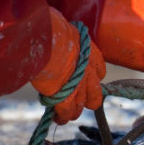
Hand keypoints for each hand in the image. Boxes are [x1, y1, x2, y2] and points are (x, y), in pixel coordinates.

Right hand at [31, 8, 105, 123]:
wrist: (44, 36)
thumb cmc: (47, 26)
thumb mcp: (62, 28)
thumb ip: (63, 38)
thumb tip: (52, 31)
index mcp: (90, 52)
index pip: (100, 70)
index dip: (92, 77)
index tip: (84, 80)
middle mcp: (89, 70)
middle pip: (95, 92)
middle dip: (88, 98)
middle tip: (77, 100)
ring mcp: (78, 85)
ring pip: (81, 105)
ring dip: (73, 110)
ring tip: (66, 115)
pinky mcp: (64, 96)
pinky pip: (66, 111)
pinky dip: (62, 116)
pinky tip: (58, 119)